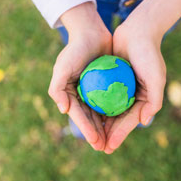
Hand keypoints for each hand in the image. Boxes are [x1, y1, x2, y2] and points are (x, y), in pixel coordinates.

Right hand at [48, 3, 111, 149]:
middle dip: (97, 134)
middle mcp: (82, 94)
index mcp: (70, 94)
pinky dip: (115, 112)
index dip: (87, 130)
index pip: (79, 115)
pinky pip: (111, 101)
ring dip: (106, 128)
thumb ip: (58, 88)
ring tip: (114, 141)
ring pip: (101, 113)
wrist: (91, 32)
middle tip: (105, 148)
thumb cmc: (75, 50)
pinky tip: (123, 121)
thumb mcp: (62, 67)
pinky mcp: (106, 85)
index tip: (96, 142)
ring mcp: (94, 90)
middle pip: (90, 118)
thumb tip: (63, 111)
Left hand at [103, 8, 166, 153]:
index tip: (109, 147)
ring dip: (101, 124)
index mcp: (144, 99)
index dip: (120, 135)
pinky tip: (86, 115)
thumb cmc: (149, 54)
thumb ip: (153, 101)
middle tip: (98, 148)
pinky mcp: (110, 79)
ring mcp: (120, 88)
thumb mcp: (156, 77)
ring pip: (108, 110)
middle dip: (109, 134)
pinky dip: (95, 106)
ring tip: (91, 137)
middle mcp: (132, 96)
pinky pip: (101, 96)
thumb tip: (144, 122)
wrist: (138, 31)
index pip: (130, 121)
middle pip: (118, 119)